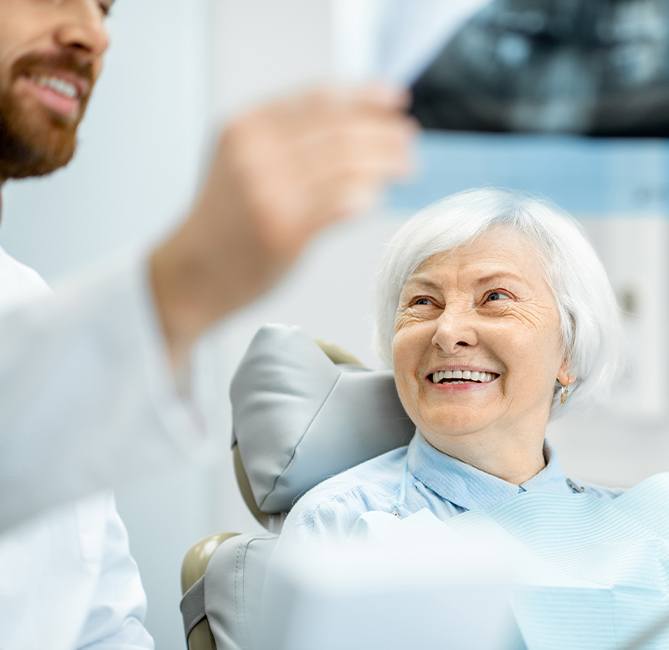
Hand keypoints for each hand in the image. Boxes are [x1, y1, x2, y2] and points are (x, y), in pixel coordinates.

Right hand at [150, 84, 415, 364]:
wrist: (190, 273)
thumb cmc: (224, 221)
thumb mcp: (242, 163)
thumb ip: (287, 142)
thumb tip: (356, 128)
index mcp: (246, 127)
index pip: (320, 101)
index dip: (365, 98)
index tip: (395, 101)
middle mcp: (256, 153)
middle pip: (340, 130)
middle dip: (384, 133)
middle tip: (409, 141)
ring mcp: (269, 192)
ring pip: (346, 165)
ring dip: (385, 163)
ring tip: (406, 166)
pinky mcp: (283, 231)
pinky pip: (340, 204)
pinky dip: (365, 195)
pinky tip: (375, 197)